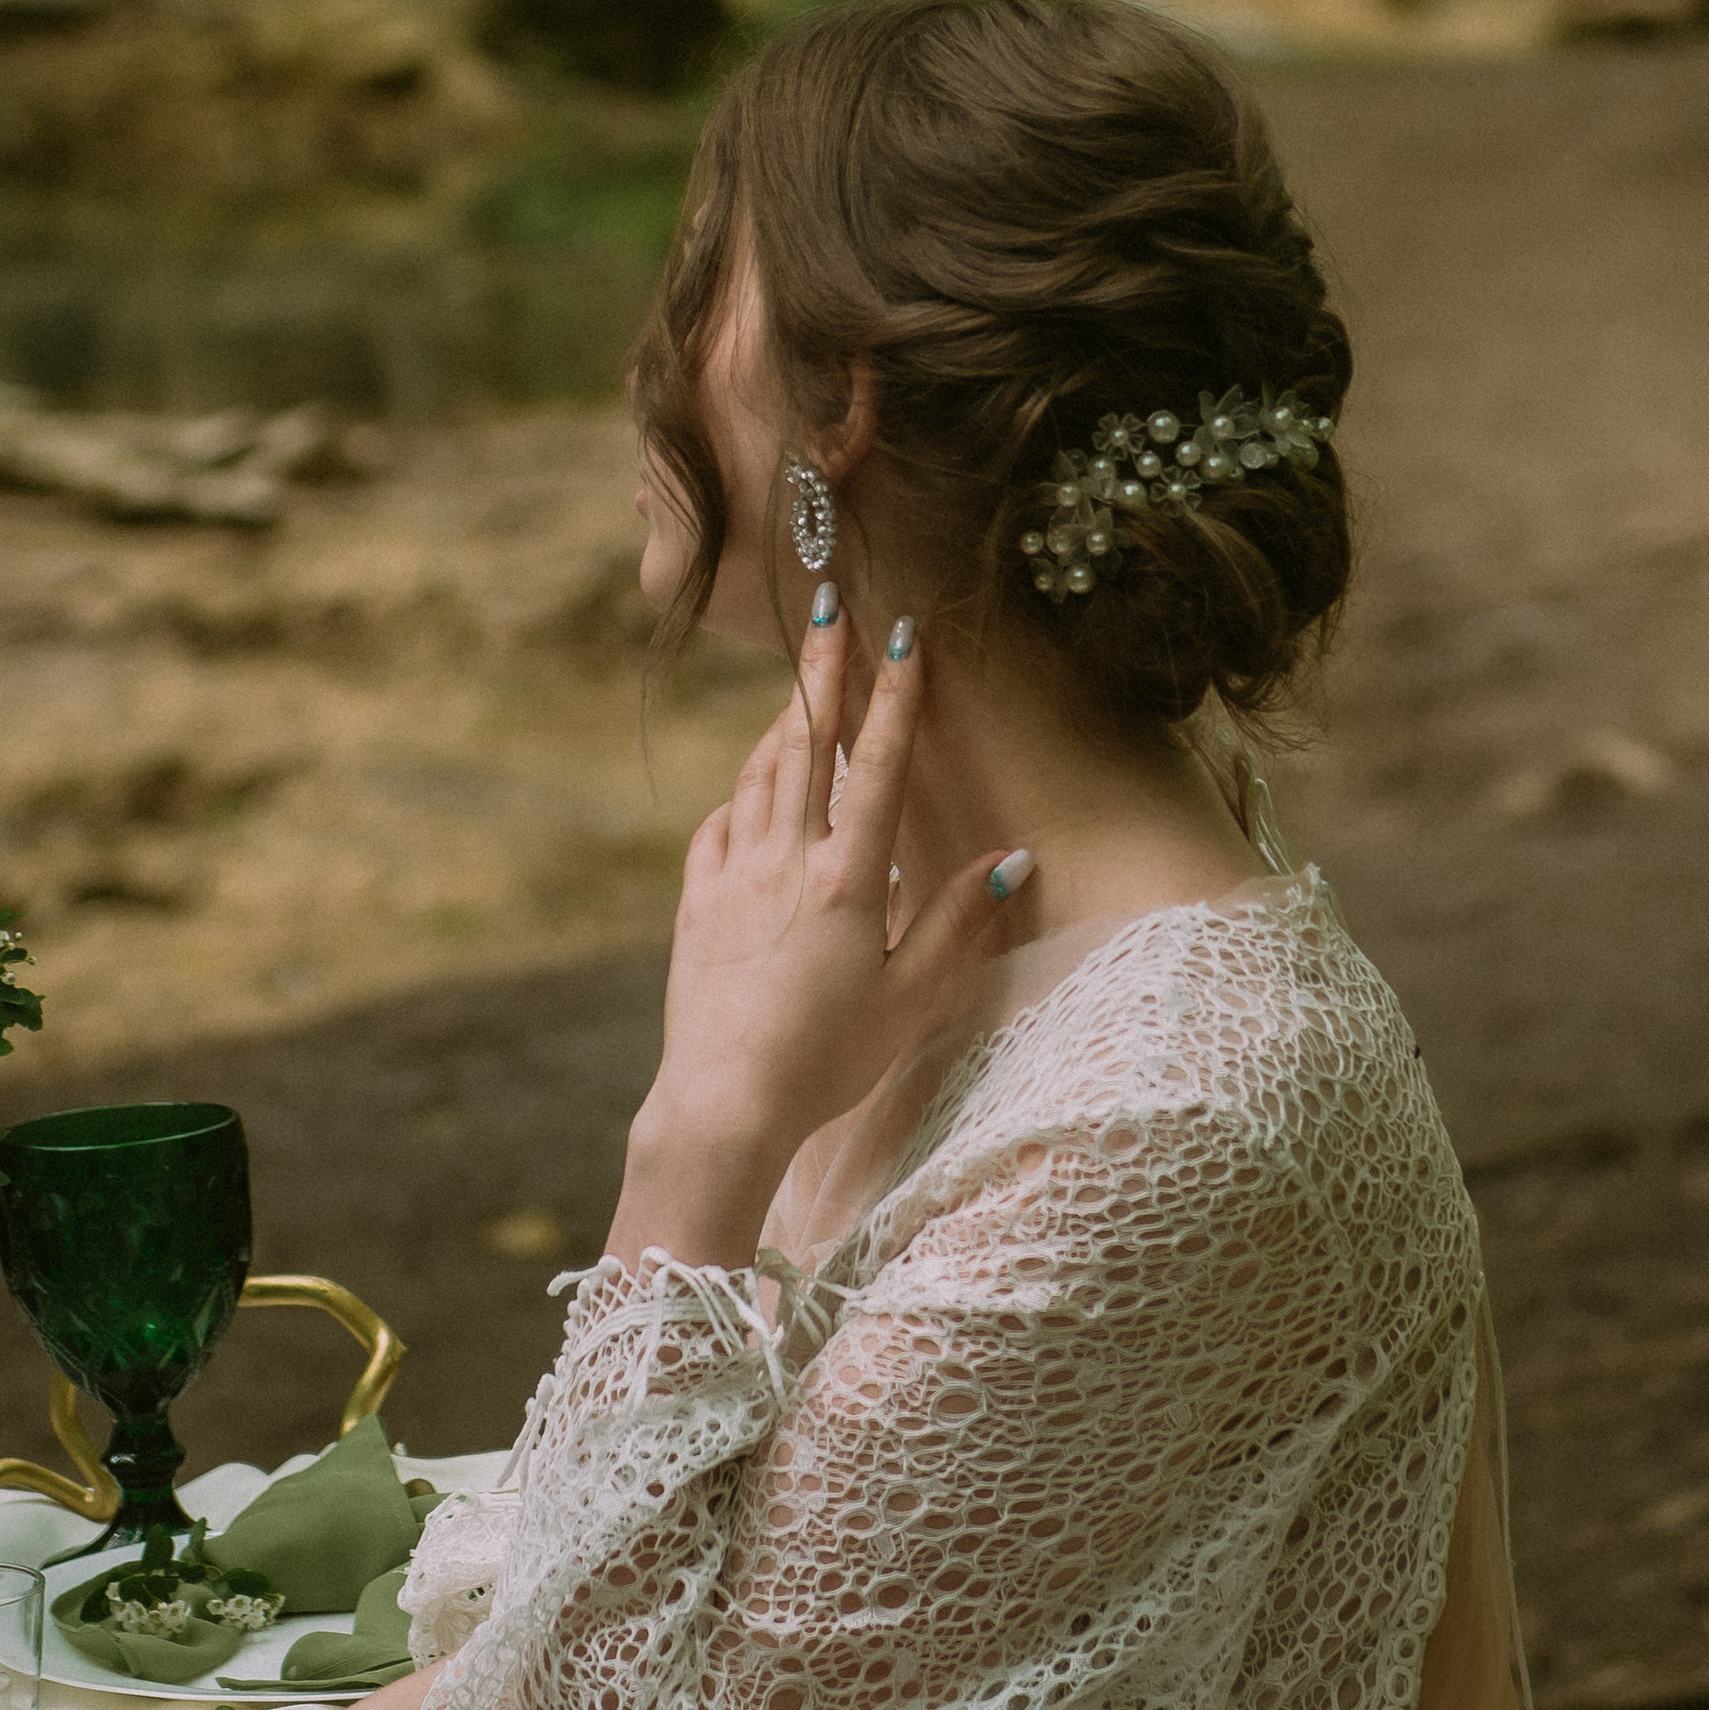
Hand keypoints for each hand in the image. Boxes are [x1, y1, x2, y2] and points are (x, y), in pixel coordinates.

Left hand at [607, 598, 1026, 1271]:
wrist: (722, 1105)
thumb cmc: (827, 1059)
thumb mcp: (911, 998)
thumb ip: (959, 921)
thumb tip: (1012, 858)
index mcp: (847, 878)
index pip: (875, 765)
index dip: (894, 696)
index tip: (903, 633)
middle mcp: (785, 861)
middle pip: (806, 743)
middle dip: (823, 669)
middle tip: (828, 604)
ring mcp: (732, 877)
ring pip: (758, 776)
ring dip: (783, 724)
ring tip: (802, 685)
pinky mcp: (696, 905)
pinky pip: (719, 825)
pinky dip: (740, 793)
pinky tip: (750, 791)